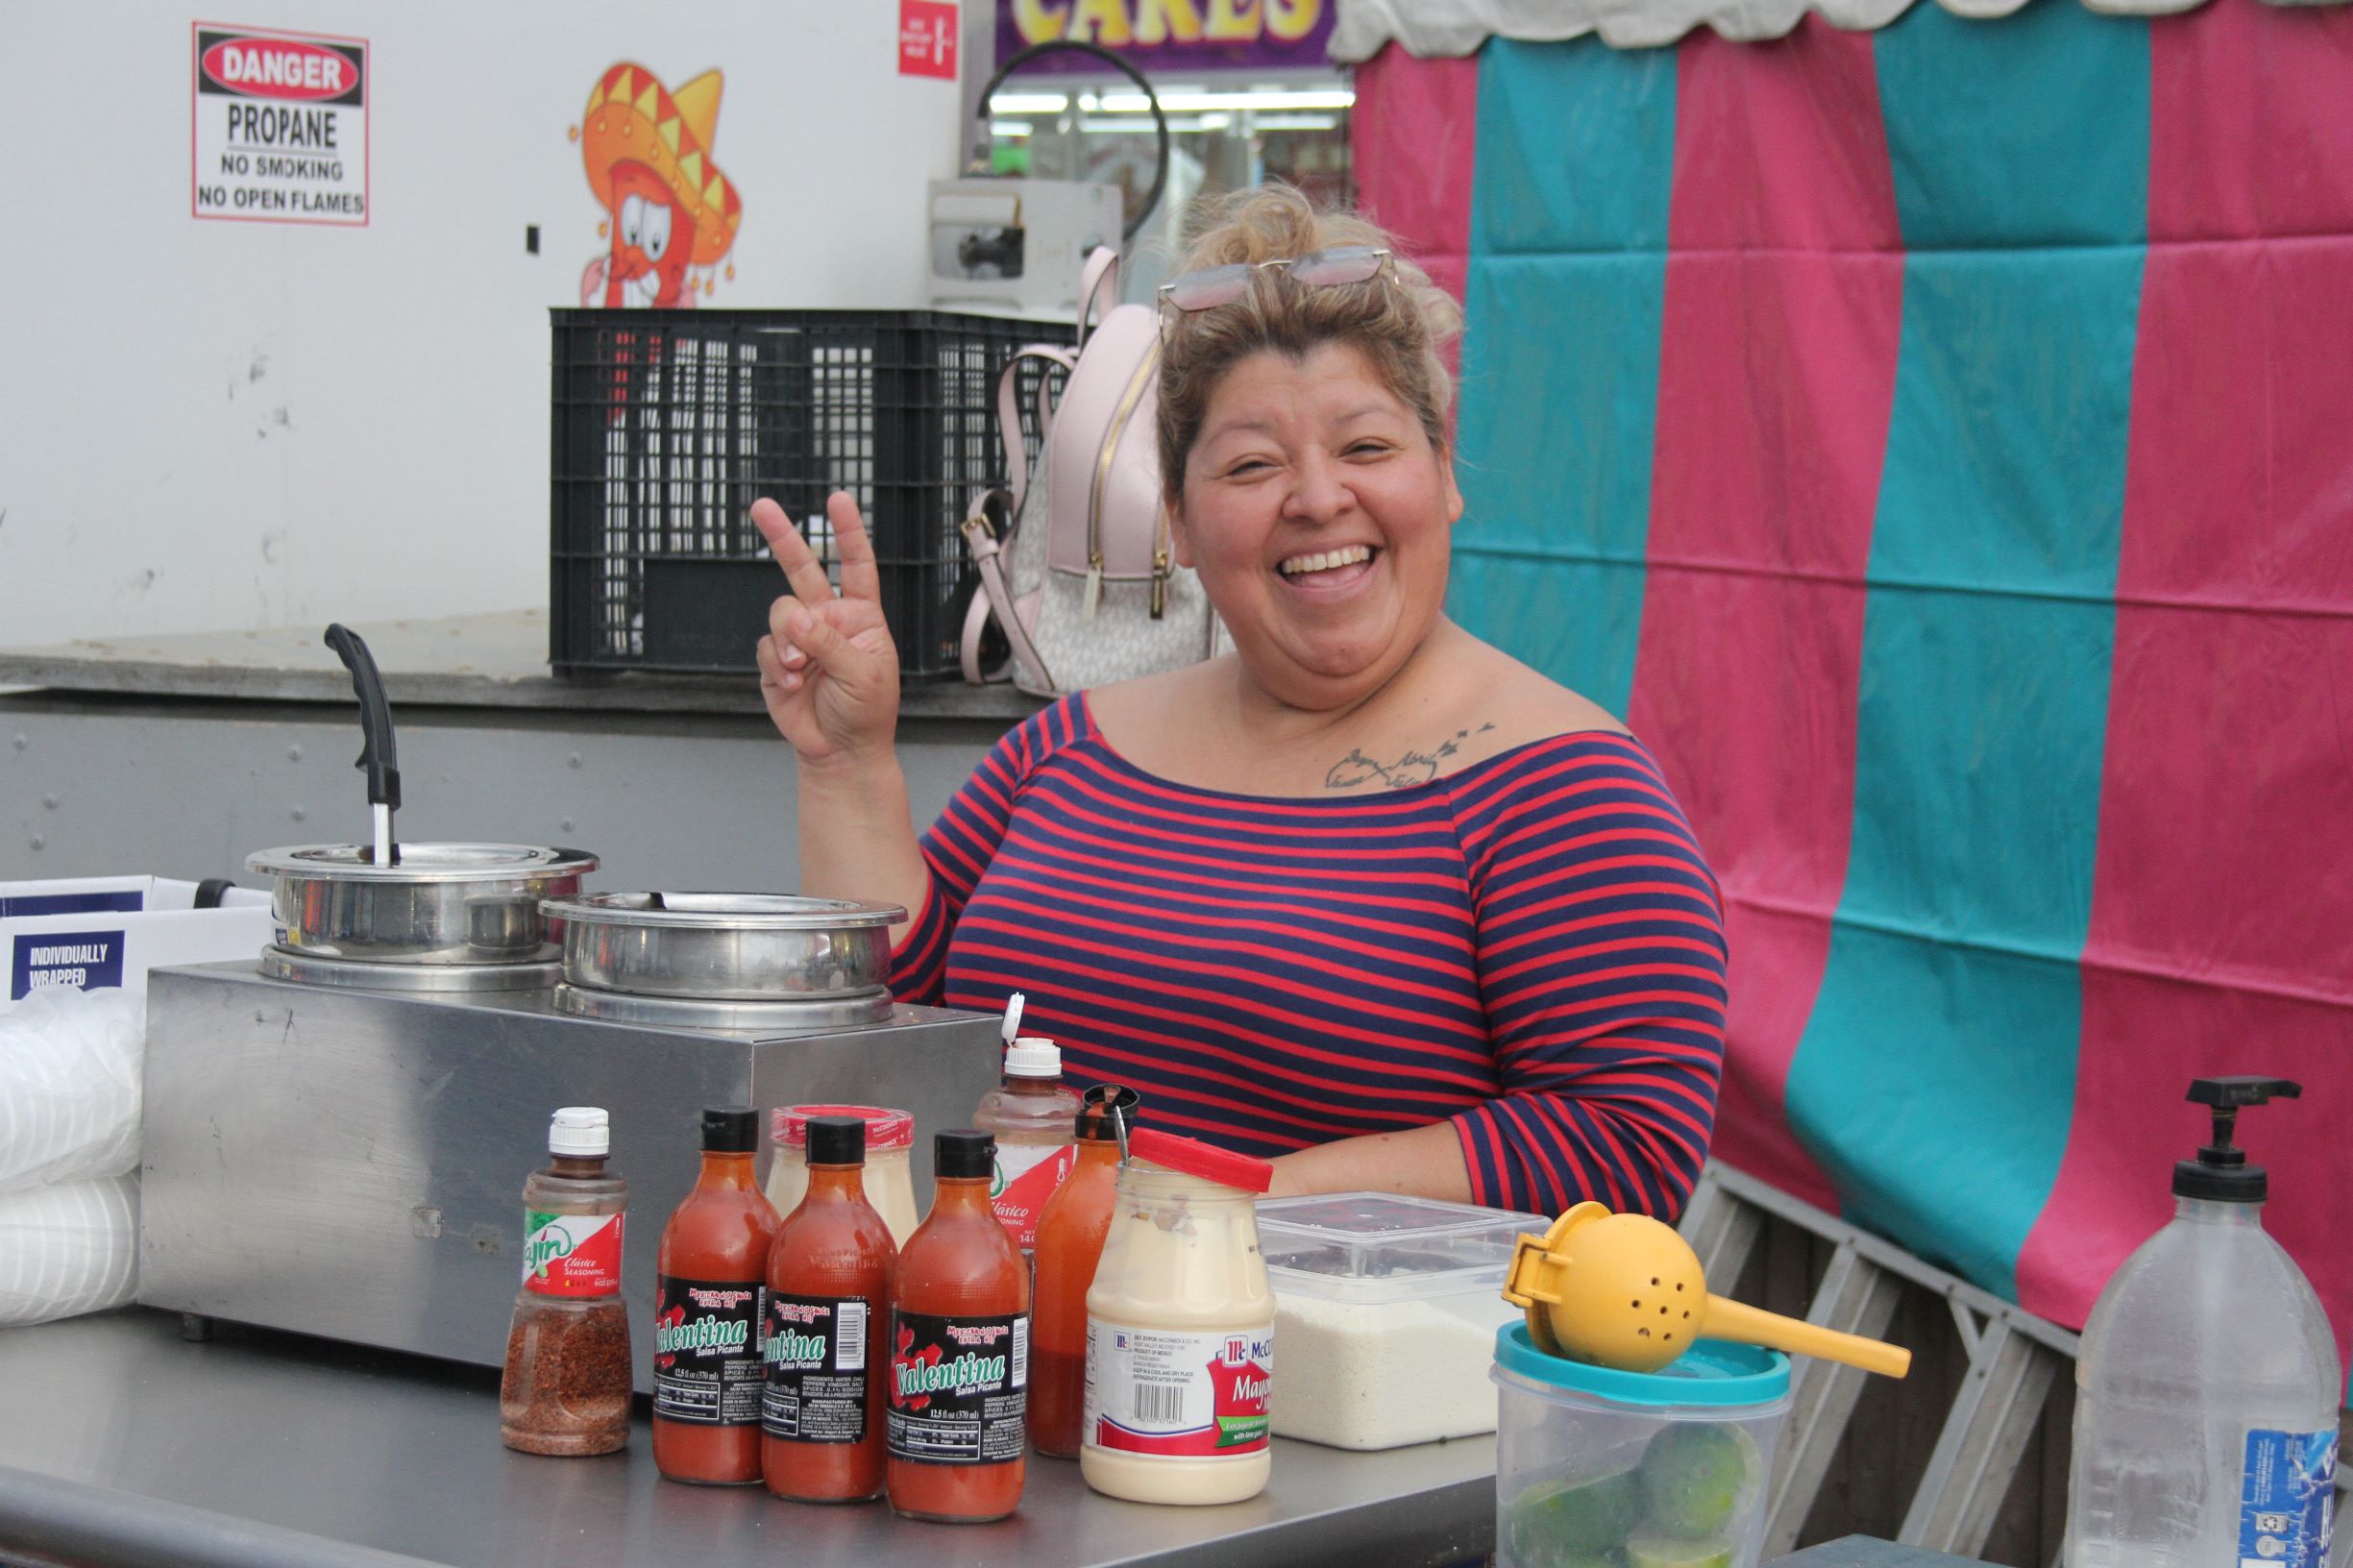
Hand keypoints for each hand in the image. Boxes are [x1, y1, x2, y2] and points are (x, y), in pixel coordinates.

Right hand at [751, 492, 899, 768]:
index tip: (838, 499)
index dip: (848, 533)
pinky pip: (765, 646)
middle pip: (802, 569)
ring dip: (786, 639)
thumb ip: (829, 643)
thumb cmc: (866, 712)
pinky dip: (776, 663)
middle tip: (760, 505)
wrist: (840, 751)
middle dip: (782, 536)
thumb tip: (795, 619)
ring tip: (799, 668)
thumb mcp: (862, 674)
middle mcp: (828, 619)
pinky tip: (791, 683)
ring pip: (780, 612)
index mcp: (860, 615)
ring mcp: (799, 637)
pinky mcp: (774, 659)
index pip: (855, 566)